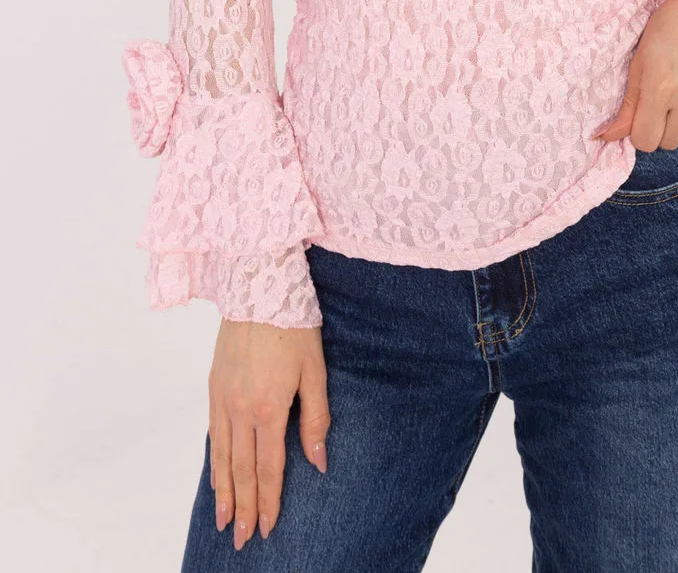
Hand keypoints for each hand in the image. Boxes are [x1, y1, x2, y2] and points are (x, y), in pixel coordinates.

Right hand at [209, 318, 329, 549]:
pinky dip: (214, 461)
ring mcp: (223, 397)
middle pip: (241, 470)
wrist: (258, 284)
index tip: (269, 528)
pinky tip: (216, 477)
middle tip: (242, 540)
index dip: (269, 501)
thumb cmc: (294, 324)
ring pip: (222, 457)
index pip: (269, 468)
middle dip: (244, 508)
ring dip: (223, 492)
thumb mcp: (315, 369)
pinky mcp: (213, 385)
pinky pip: (212, 433)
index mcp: (269, 407)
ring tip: (225, 521)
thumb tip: (319, 461)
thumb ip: (316, 417)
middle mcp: (241, 408)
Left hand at [592, 0, 677, 149]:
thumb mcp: (640, 61)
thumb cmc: (670, 28)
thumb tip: (607, 137)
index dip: (641, 132)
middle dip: (662, 129)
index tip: (643, 118)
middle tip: (663, 103)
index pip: (645, 141)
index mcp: (659, 87)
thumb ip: (627, 105)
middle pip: (669, 143)